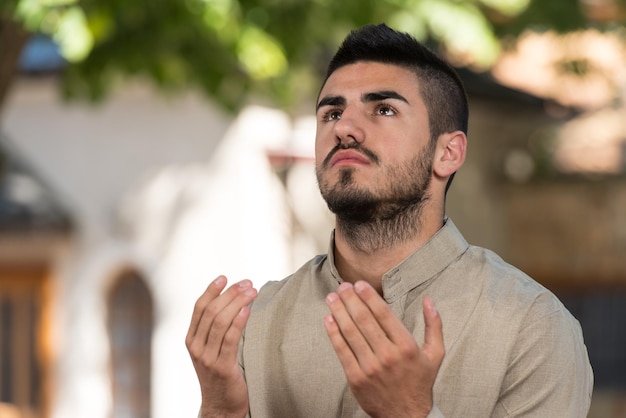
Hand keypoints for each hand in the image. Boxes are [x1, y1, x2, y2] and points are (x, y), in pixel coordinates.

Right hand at [186, 276, 257, 417]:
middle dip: (230, 294)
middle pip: (211, 311)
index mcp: (191, 339)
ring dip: (237, 303)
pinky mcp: (222, 367)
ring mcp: (207, 358)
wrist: (221, 405)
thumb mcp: (211, 349)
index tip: (225, 277)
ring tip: (252, 292)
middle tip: (247, 283)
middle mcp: (196, 347)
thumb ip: (215, 329)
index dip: (211, 290)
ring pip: (220, 322)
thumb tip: (232, 299)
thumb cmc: (220, 372)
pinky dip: (239, 321)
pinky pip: (229, 339)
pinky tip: (247, 310)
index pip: (199, 308)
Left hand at [324, 281, 443, 417]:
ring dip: (338, 311)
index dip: (369, 297)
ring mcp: (370, 367)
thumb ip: (434, 325)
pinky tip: (328, 319)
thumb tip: (429, 300)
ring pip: (350, 332)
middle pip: (364, 320)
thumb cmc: (420, 382)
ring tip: (331, 298)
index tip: (359, 284)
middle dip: (350, 299)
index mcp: (406, 346)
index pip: (384, 314)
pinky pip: (342, 350)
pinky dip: (333, 333)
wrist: (406, 416)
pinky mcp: (356, 378)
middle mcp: (388, 355)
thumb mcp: (435, 354)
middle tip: (342, 286)